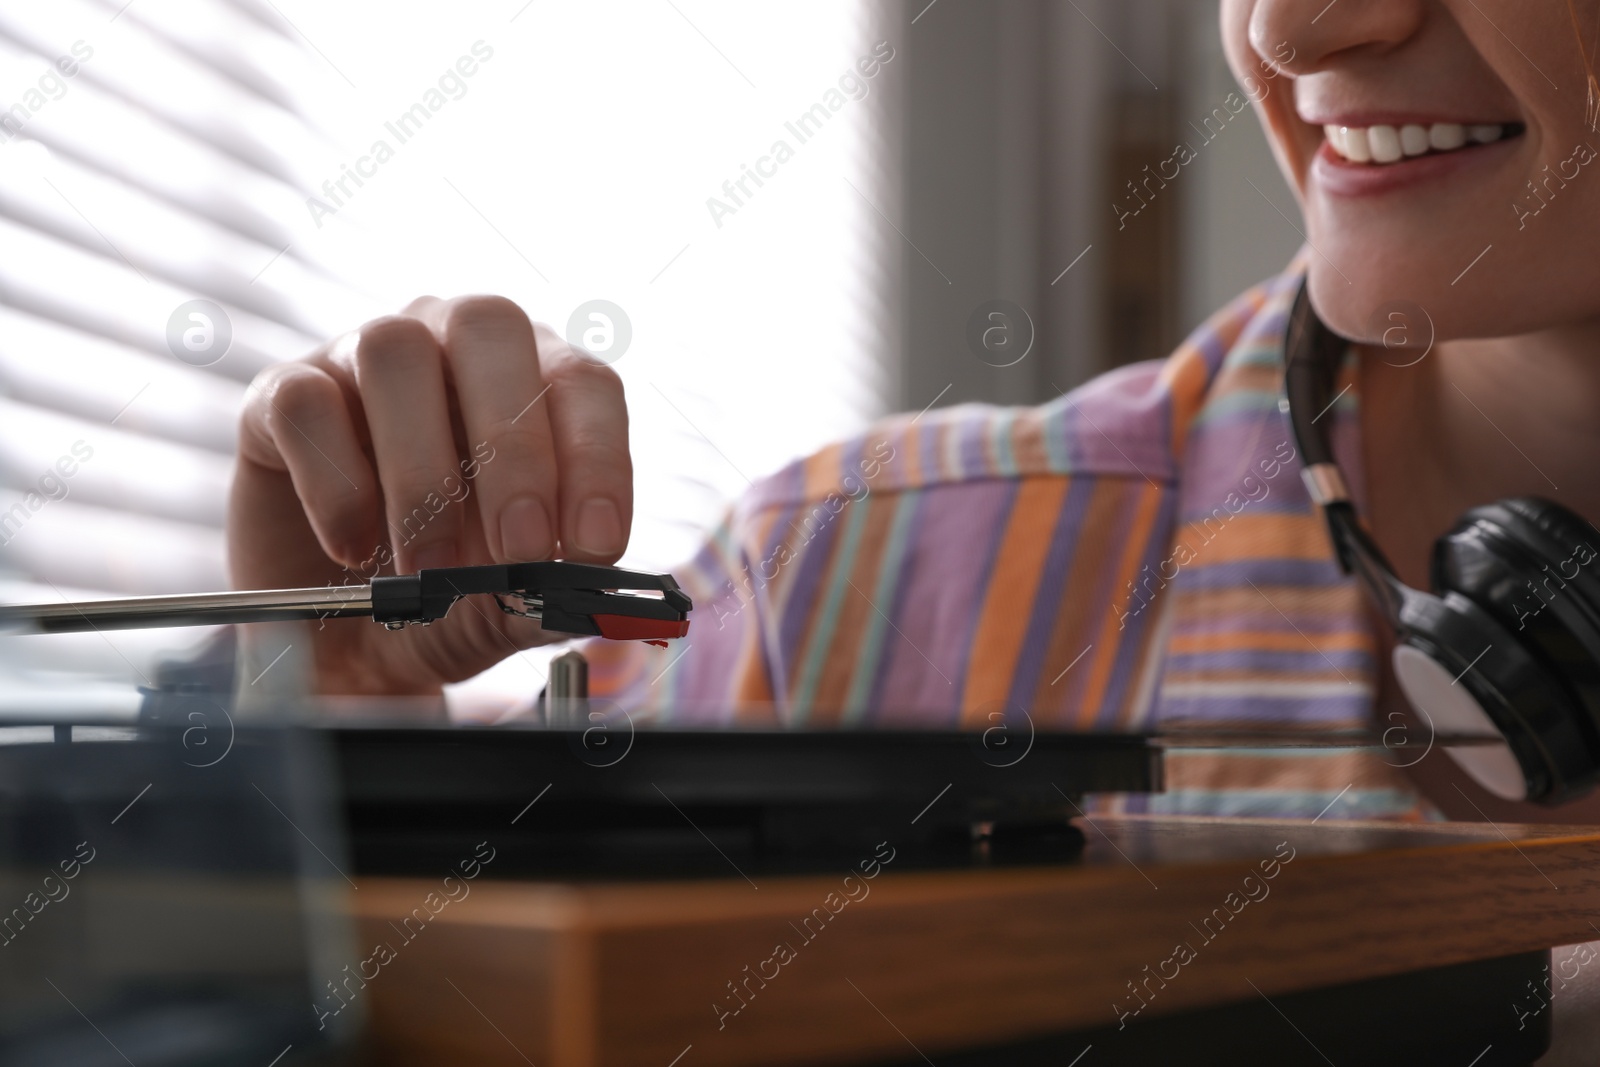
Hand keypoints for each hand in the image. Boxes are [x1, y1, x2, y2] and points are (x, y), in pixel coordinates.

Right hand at [229, 296, 631, 695]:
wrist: (343, 640)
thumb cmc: (447, 598)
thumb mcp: (511, 603)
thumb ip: (551, 592)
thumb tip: (587, 592)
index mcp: (530, 378)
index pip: (581, 381)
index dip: (597, 457)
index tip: (598, 545)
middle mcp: (449, 344)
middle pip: (488, 326)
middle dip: (515, 446)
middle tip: (520, 550)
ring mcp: (359, 357)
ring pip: (392, 350)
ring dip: (422, 470)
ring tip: (427, 566)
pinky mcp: (277, 396)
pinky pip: (303, 402)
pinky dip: (334, 482)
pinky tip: (351, 547)